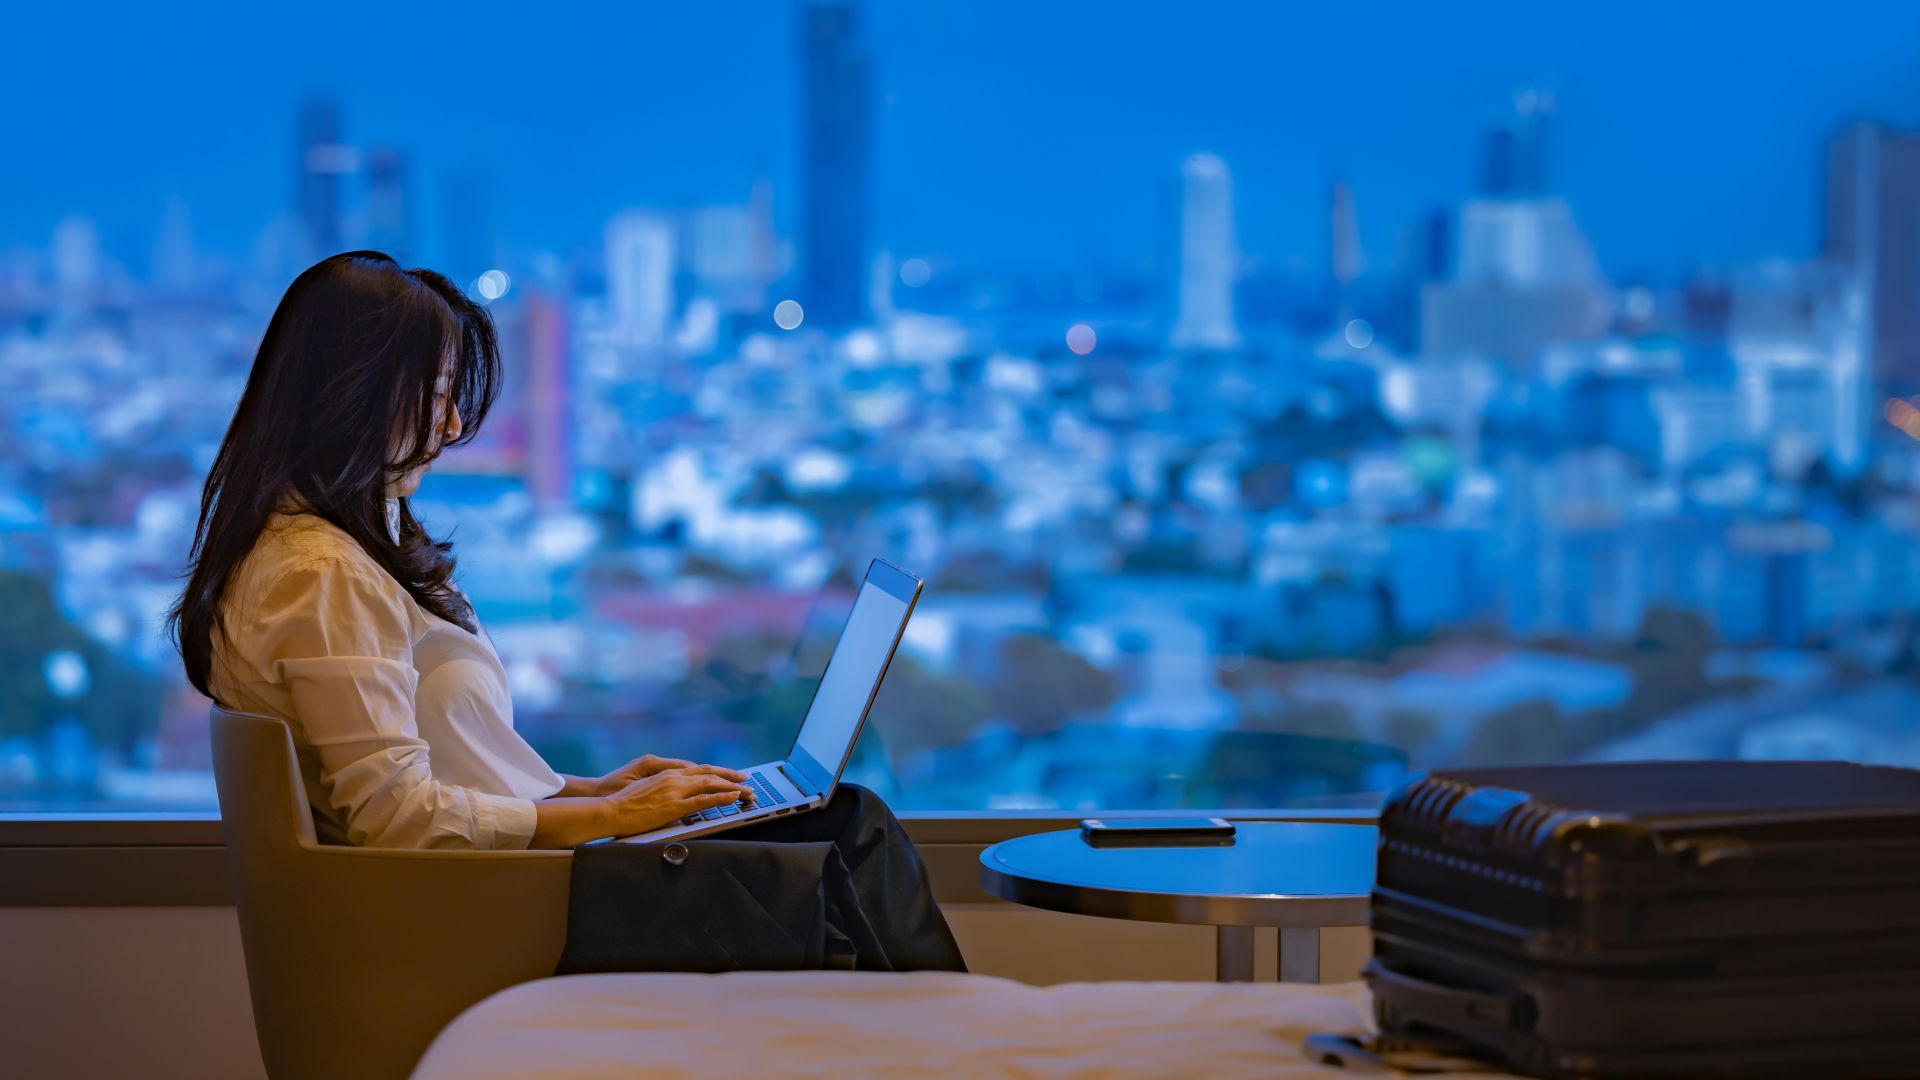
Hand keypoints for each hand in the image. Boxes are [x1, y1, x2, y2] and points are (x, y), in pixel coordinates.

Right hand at [600, 766, 756, 836]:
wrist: (609, 809)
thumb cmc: (623, 803)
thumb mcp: (646, 789)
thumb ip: (664, 789)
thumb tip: (676, 795)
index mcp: (667, 773)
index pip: (699, 771)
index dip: (718, 773)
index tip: (732, 776)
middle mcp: (674, 778)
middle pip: (710, 774)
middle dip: (731, 778)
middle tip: (747, 782)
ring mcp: (675, 791)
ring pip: (711, 784)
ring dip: (732, 788)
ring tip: (747, 792)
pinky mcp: (674, 806)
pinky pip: (704, 800)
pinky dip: (721, 797)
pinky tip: (733, 797)